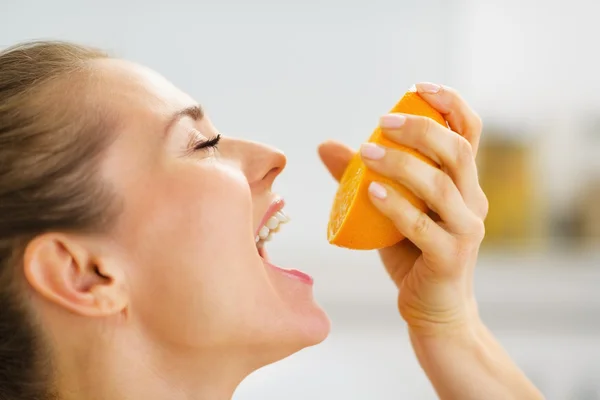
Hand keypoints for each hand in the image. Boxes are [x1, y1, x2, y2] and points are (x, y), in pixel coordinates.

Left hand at [319, 83, 486, 335]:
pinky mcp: (450, 258)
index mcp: (465, 183)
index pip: (469, 132)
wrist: (434, 309)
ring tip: (367, 153)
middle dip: (421, 129)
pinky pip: (423, 226)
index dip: (449, 103)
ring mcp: (466, 230)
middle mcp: (473, 201)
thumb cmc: (412, 253)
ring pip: (441, 186)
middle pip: (458, 151)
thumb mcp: (389, 209)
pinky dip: (396, 206)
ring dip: (402, 164)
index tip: (416, 88)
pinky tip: (371, 191)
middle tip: (382, 122)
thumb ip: (363, 176)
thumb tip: (326, 145)